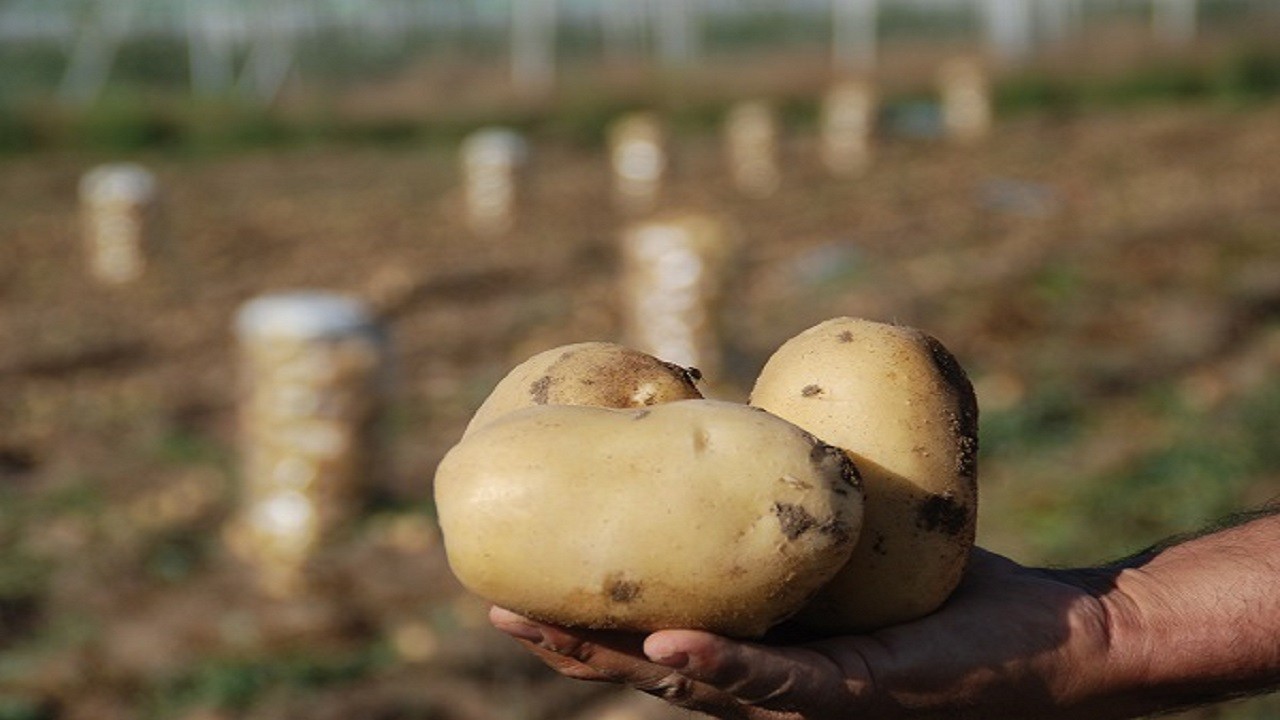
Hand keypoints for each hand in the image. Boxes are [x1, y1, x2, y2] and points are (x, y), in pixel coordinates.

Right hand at [489, 549, 1120, 719]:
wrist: (1054, 637)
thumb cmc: (945, 586)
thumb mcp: (846, 534)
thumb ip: (792, 499)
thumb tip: (745, 416)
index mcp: (755, 648)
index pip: (648, 633)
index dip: (577, 612)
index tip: (511, 573)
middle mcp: (766, 687)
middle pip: (644, 667)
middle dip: (568, 639)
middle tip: (492, 601)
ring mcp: (808, 700)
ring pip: (690, 686)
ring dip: (612, 657)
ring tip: (541, 625)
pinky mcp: (858, 696)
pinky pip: (778, 685)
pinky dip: (720, 667)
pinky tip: (668, 646)